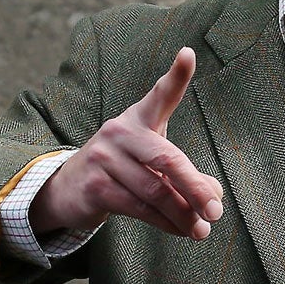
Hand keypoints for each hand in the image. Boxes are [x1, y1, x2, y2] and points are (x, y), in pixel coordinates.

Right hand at [29, 47, 224, 239]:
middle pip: (167, 158)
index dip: (176, 75)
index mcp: (138, 118)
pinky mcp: (96, 186)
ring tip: (201, 229)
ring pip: (155, 191)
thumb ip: (184, 175)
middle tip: (216, 210)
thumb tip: (213, 198)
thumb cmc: (123, 168)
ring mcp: (104, 158)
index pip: (160, 95)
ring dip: (183, 215)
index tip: (188, 53)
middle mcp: (120, 132)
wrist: (69, 187)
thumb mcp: (152, 163)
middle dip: (195, 187)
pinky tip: (179, 230)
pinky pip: (139, 209)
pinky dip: (165, 223)